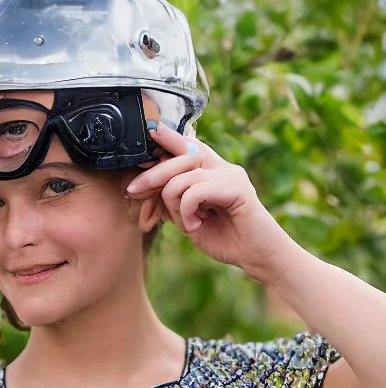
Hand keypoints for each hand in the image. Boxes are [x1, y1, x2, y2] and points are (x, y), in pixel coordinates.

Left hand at [127, 122, 296, 282]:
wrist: (255, 256)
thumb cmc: (224, 238)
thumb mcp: (189, 218)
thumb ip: (174, 200)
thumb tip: (146, 185)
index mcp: (213, 172)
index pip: (189, 146)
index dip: (169, 139)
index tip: (151, 132)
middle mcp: (223, 168)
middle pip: (180, 157)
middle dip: (152, 175)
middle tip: (132, 191)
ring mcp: (231, 175)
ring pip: (183, 177)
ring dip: (175, 204)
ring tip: (188, 223)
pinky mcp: (237, 188)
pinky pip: (196, 191)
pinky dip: (188, 211)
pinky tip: (196, 225)